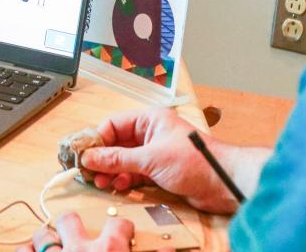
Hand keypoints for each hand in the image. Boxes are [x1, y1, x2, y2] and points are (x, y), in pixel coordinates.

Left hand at [17, 212, 136, 251]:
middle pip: (70, 219)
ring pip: (42, 236)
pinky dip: (26, 251)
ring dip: (45, 240)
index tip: (121, 230)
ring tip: (51, 245)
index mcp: (109, 251)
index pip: (118, 225)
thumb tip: (169, 248)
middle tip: (75, 234)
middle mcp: (80, 250)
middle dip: (70, 223)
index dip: (121, 227)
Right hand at [80, 108, 240, 213]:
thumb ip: (118, 159)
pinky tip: (119, 186)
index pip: (114, 124)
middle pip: (117, 143)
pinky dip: (124, 179)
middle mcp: (151, 134)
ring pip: (124, 160)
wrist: (221, 183)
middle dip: (102, 158)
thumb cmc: (197, 161)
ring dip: (112, 171)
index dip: (97, 139)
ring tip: (102, 181)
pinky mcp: (159, 171)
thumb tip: (91, 157)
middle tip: (88, 171)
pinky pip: (134, 173)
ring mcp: (155, 153)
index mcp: (151, 120)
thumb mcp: (151, 158)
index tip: (84, 154)